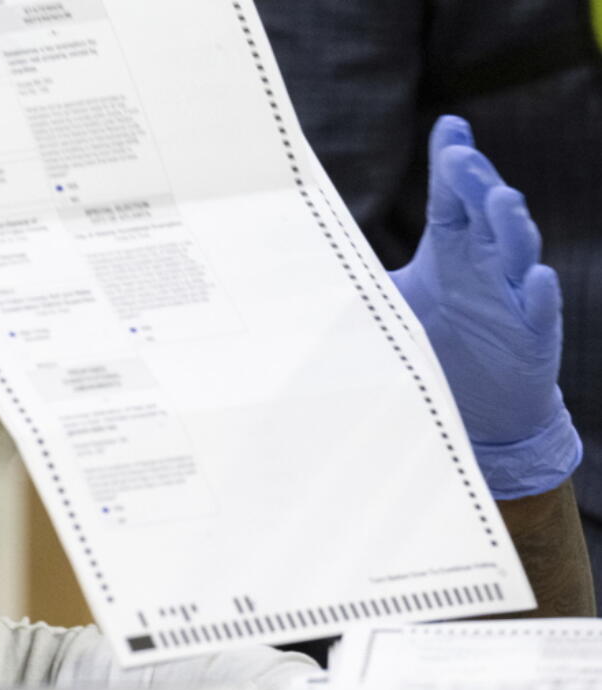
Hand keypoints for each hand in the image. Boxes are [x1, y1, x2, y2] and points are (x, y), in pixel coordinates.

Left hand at [390, 115, 580, 498]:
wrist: (477, 404)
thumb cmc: (433, 338)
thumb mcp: (392, 299)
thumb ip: (362, 269)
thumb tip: (309, 245)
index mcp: (454, 245)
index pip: (453, 195)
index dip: (452, 160)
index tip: (450, 126)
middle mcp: (488, 260)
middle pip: (485, 212)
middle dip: (476, 183)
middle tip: (460, 159)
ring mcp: (513, 295)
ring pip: (518, 253)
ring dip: (513, 227)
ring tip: (502, 201)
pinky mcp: (533, 334)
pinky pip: (538, 311)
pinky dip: (538, 295)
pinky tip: (536, 279)